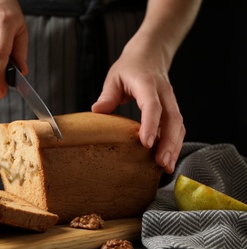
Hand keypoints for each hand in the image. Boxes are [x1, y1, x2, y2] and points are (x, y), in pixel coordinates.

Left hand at [91, 35, 184, 173]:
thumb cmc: (130, 67)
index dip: (150, 124)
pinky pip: (177, 128)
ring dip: (174, 147)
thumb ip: (108, 95)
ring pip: (178, 126)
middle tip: (161, 163)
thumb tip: (97, 111)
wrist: (150, 55)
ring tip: (167, 167)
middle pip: (172, 119)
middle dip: (169, 143)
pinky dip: (174, 144)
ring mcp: (171, 101)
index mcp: (147, 84)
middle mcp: (164, 93)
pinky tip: (168, 158)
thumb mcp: (114, 77)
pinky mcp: (172, 109)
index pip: (152, 106)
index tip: (146, 143)